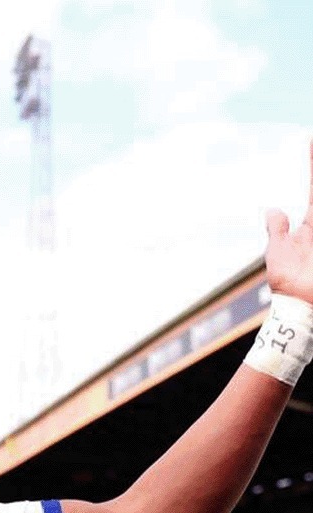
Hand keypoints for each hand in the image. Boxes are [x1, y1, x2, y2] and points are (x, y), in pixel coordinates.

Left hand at [265, 140, 312, 304]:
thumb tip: (272, 209)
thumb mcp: (278, 251)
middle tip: (310, 140)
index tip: (308, 140)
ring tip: (310, 147)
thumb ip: (277, 229)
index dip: (310, 164)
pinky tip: (310, 217)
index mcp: (311, 221)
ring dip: (312, 184)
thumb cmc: (288, 281)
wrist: (298, 305)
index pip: (312, 186)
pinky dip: (312, 213)